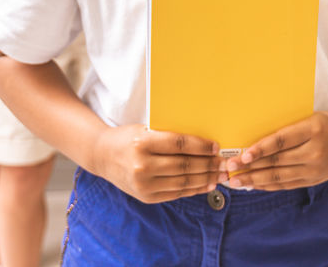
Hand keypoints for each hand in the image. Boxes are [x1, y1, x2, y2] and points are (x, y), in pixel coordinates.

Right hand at [89, 124, 225, 203]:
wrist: (103, 156)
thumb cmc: (129, 138)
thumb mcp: (146, 130)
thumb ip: (169, 136)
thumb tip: (203, 143)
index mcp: (143, 142)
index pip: (180, 144)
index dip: (201, 146)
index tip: (216, 146)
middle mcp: (143, 165)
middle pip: (184, 165)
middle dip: (208, 165)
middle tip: (224, 163)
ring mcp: (144, 184)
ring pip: (183, 182)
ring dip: (206, 179)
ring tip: (220, 175)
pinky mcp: (146, 197)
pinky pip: (176, 193)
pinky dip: (194, 189)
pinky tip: (207, 185)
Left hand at [223, 111, 327, 190]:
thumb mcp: (312, 117)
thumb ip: (290, 128)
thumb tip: (256, 138)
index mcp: (314, 129)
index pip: (282, 140)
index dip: (261, 148)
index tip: (242, 154)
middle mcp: (315, 151)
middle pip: (277, 162)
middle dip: (249, 167)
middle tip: (228, 169)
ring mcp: (315, 169)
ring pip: (279, 177)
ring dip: (254, 179)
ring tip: (235, 180)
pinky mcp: (314, 180)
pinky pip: (287, 185)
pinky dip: (268, 185)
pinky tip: (253, 184)